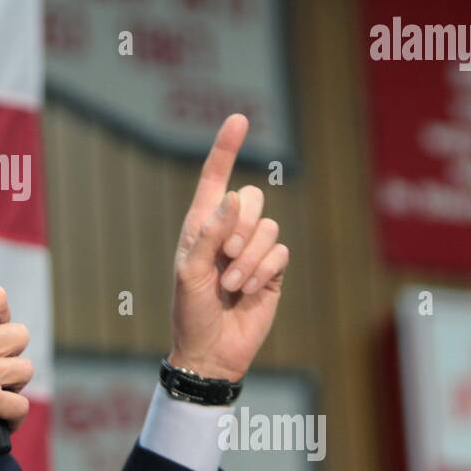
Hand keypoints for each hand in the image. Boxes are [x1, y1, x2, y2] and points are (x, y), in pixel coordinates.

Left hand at [169, 114, 289, 381]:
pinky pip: (281, 252)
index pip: (214, 179)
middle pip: (251, 198)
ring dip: (250, 259)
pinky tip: (249, 293)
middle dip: (241, 227)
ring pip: (268, 228)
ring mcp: (253, 251)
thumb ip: (209, 234)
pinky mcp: (272, 271)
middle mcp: (228, 232)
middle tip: (225, 258)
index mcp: (200, 226)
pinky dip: (264, 272)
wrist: (211, 352)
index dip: (226, 148)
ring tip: (232, 285)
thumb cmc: (190, 312)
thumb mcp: (190, 272)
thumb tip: (232, 198)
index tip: (239, 118)